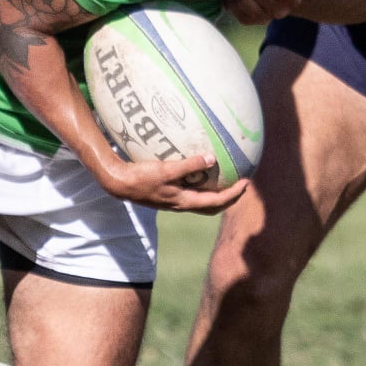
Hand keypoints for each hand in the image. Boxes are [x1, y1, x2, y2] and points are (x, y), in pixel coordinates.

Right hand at [95, 153, 252, 213]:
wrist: (119, 184)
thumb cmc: (141, 178)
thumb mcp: (166, 170)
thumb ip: (189, 165)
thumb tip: (212, 158)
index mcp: (184, 202)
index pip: (216, 203)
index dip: (233, 195)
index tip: (246, 183)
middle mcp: (181, 204)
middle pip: (212, 207)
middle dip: (229, 198)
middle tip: (241, 185)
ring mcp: (174, 200)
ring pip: (201, 201)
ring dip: (216, 193)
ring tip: (225, 179)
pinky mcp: (167, 193)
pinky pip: (190, 191)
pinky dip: (201, 185)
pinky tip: (199, 170)